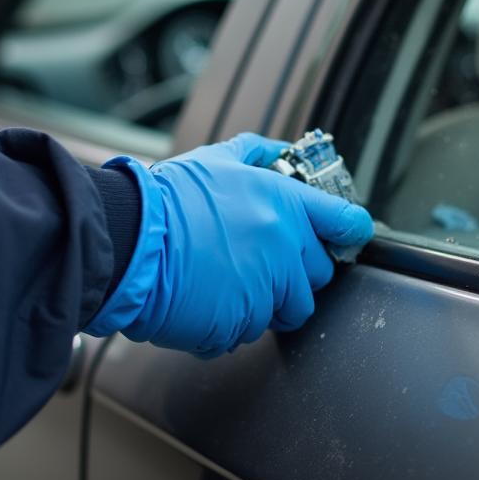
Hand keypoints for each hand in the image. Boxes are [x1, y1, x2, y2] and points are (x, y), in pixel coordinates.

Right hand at [83, 133, 373, 357]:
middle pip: (318, 274)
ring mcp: (265, 289)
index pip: (345, 221)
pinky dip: (234, 319)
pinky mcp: (241, 323)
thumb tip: (280, 150)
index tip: (348, 233)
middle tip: (260, 258)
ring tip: (230, 279)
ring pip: (289, 308)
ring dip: (268, 300)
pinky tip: (208, 296)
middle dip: (296, 270)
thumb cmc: (168, 201)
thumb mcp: (216, 159)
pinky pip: (250, 329)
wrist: (129, 242)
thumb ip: (256, 153)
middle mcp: (283, 247)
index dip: (349, 229)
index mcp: (284, 204)